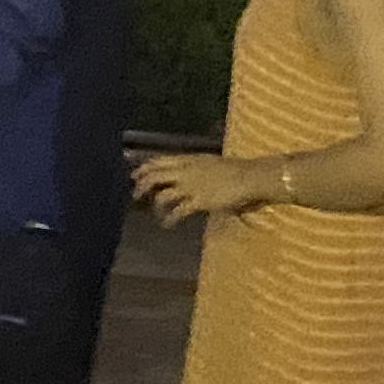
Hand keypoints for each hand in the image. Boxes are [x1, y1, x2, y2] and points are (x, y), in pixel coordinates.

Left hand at [133, 151, 263, 225]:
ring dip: (156, 205)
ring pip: (163, 194)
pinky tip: (167, 224)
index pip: (160, 161)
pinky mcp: (198, 201)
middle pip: (155, 176)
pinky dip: (170, 218)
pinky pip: (178, 211)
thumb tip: (188, 172)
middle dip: (142, 185)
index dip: (145, 167)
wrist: (248, 177)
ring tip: (156, 212)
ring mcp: (191, 186)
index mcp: (189, 160)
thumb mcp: (210, 163)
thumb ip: (196, 167)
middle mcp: (186, 171)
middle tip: (135, 194)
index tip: (135, 174)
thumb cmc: (234, 170)